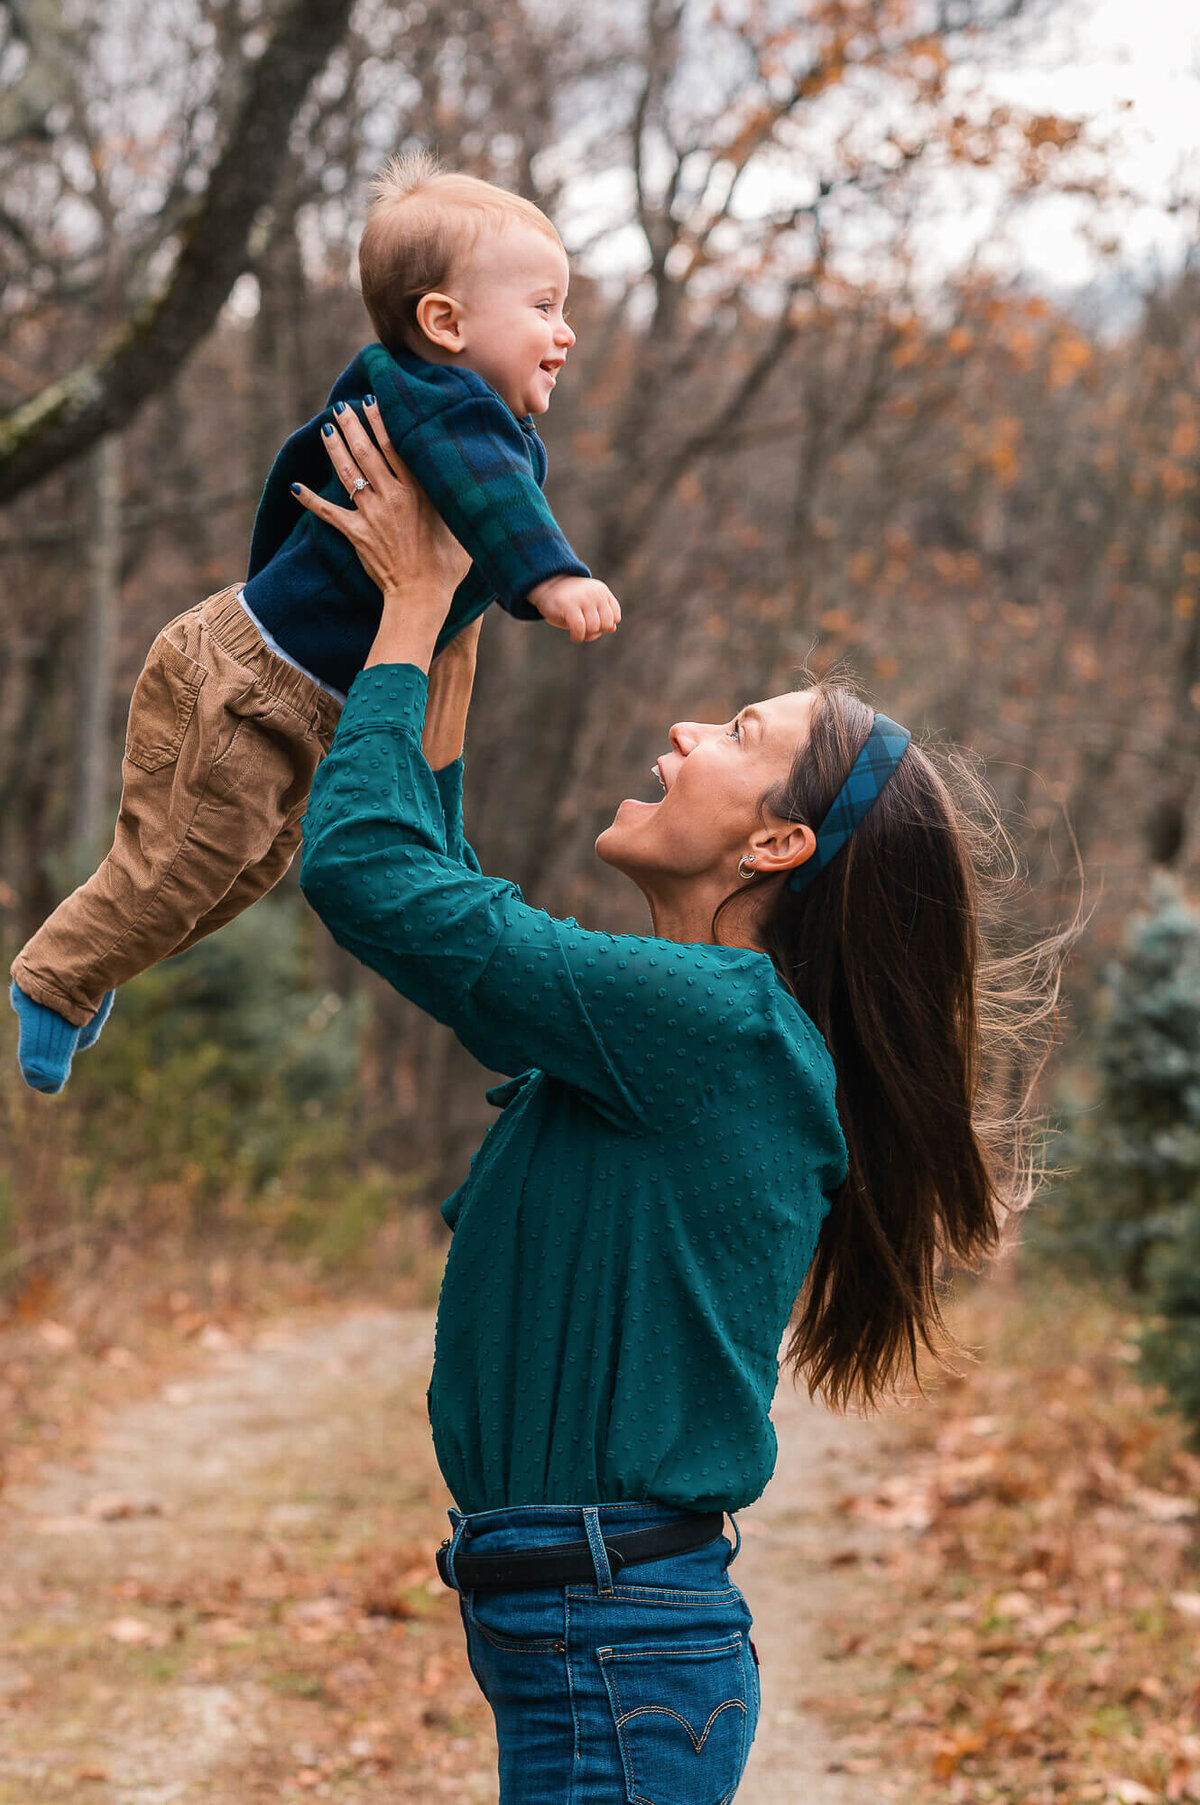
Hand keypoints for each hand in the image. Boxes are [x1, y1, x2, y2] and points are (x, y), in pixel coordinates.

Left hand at [292, 400, 471, 668]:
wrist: (422, 596)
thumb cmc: (447, 565)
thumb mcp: (458, 525)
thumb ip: (451, 499)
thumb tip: (460, 478)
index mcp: (418, 491)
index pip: (395, 446)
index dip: (380, 420)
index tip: (372, 401)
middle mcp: (393, 497)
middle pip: (367, 452)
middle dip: (353, 425)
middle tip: (343, 406)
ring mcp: (372, 515)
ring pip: (348, 473)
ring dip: (335, 448)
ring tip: (326, 427)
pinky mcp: (357, 534)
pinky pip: (328, 513)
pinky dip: (310, 500)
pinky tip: (295, 487)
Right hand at [528, 574, 621, 643]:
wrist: (547, 585)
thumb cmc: (569, 600)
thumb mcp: (588, 607)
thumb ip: (601, 617)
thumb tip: (612, 628)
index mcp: (602, 592)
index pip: (615, 617)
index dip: (605, 626)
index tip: (594, 626)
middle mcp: (595, 594)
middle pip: (606, 624)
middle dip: (596, 631)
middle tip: (584, 630)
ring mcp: (583, 599)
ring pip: (593, 627)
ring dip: (585, 635)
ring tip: (578, 633)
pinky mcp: (569, 606)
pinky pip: (580, 629)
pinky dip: (578, 637)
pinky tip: (573, 637)